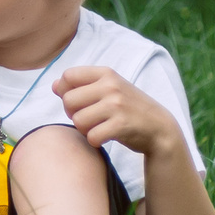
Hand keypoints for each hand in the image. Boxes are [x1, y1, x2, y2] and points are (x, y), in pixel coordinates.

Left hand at [54, 66, 180, 157]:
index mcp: (106, 73)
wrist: (159, 128)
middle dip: (73, 113)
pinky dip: (94, 141)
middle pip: (68, 101)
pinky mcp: (121, 125)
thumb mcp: (109, 90)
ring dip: (84, 129)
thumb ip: (82, 86)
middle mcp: (111, 86)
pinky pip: (91, 136)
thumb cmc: (128, 108)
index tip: (80, 102)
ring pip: (78, 120)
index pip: (68, 76)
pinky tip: (104, 138)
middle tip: (89, 118)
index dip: (66, 91)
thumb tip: (54, 86)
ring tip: (98, 128)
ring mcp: (116, 105)